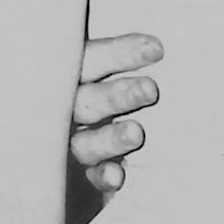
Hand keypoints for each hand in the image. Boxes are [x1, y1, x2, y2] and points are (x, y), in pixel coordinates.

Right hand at [69, 32, 162, 191]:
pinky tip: (117, 176)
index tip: (156, 49)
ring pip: (85, 141)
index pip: (92, 59)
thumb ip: (118, 61)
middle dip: (118, 96)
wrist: (64, 151)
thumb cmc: (106, 95)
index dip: (120, 53)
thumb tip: (160, 46)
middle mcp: (67, 109)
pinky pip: (87, 177)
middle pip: (89, 101)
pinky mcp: (76, 175)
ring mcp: (69, 143)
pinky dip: (101, 175)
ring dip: (110, 138)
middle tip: (151, 90)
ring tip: (136, 134)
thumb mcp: (104, 74)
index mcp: (72, 76)